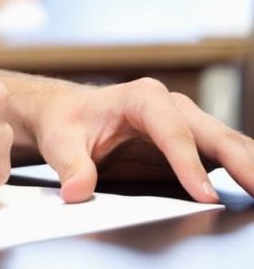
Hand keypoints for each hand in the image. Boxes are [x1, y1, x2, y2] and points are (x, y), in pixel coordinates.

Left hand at [10, 75, 253, 202]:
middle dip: (243, 163)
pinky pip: (229, 158)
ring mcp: (188, 125)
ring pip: (230, 144)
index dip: (189, 163)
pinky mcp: (196, 145)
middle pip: (215, 134)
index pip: (173, 131)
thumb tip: (77, 189)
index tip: (204, 196)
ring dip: (251, 168)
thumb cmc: (67, 121)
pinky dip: (247, 173)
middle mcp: (172, 106)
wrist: (68, 114)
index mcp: (141, 97)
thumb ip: (71, 164)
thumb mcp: (60, 140)